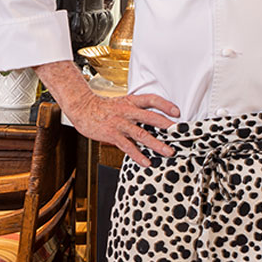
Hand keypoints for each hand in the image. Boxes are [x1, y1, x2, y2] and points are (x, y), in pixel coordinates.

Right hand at [36, 59, 178, 164]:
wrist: (82, 109)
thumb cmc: (104, 108)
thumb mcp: (122, 103)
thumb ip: (137, 109)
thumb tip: (155, 117)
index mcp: (131, 102)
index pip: (151, 99)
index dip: (165, 104)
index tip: (177, 111)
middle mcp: (127, 111)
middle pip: (150, 117)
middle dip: (166, 125)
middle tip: (179, 132)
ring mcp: (120, 124)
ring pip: (141, 134)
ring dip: (156, 144)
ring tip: (168, 151)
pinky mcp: (112, 135)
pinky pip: (127, 146)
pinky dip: (138, 155)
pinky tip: (146, 162)